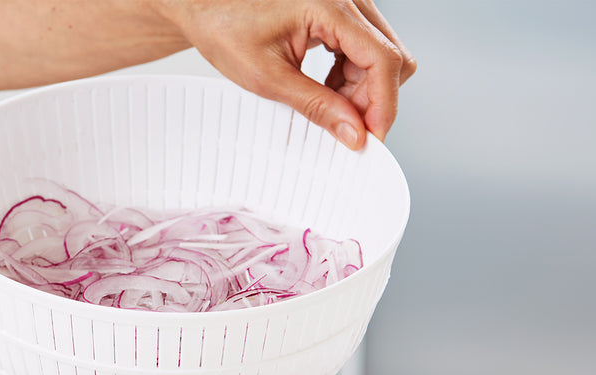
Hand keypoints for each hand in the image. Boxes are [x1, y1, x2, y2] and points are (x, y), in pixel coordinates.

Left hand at [160, 0, 415, 148]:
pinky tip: (328, 91)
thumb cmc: (225, 27)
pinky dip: (352, 76)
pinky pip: (365, 47)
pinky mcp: (341, 11)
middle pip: (389, 57)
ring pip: (381, 54)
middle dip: (372, 100)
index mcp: (330, 5)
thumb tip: (354, 134)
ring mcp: (347, 2)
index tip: (370, 140)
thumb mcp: (268, 77)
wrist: (205, 4)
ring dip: (362, 90)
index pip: (382, 59)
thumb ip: (316, 106)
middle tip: (346, 131)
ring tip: (330, 110)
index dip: (381, 106)